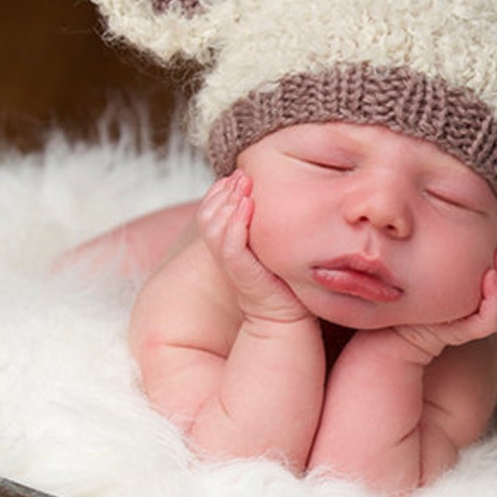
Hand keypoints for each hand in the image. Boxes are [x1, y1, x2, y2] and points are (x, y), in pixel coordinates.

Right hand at [197, 172, 309, 326]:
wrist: (288, 321)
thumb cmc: (285, 285)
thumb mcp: (271, 250)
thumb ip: (263, 228)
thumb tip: (270, 198)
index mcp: (228, 246)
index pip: (212, 214)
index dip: (219, 194)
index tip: (235, 175)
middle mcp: (225, 254)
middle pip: (209, 217)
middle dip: (223, 193)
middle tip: (240, 174)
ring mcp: (232, 265)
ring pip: (215, 229)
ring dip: (227, 203)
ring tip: (243, 184)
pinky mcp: (242, 276)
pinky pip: (230, 248)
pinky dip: (235, 226)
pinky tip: (247, 207)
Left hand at [394, 240, 496, 361]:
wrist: (392, 326)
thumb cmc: (411, 294)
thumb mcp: (437, 268)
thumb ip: (456, 254)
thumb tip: (465, 218)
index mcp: (484, 300)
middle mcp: (485, 314)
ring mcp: (477, 324)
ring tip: (495, 265)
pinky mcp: (465, 331)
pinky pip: (491, 320)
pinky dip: (495, 300)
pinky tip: (488, 278)